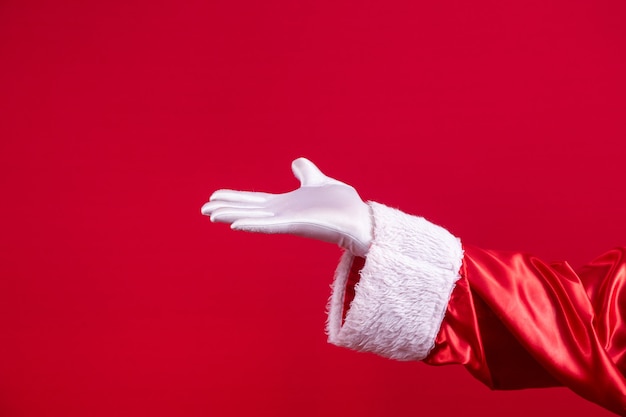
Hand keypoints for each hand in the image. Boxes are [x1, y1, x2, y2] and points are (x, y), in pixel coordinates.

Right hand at [201, 157, 372, 255]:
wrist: (359, 218)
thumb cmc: (342, 204)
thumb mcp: (319, 181)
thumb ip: (306, 173)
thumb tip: (296, 161)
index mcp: (285, 204)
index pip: (254, 200)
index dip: (234, 198)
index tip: (214, 196)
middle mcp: (282, 214)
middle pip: (248, 209)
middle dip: (226, 208)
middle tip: (202, 209)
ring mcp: (287, 221)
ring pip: (253, 218)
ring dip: (232, 216)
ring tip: (211, 215)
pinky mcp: (296, 226)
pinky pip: (269, 226)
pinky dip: (252, 225)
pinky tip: (235, 224)